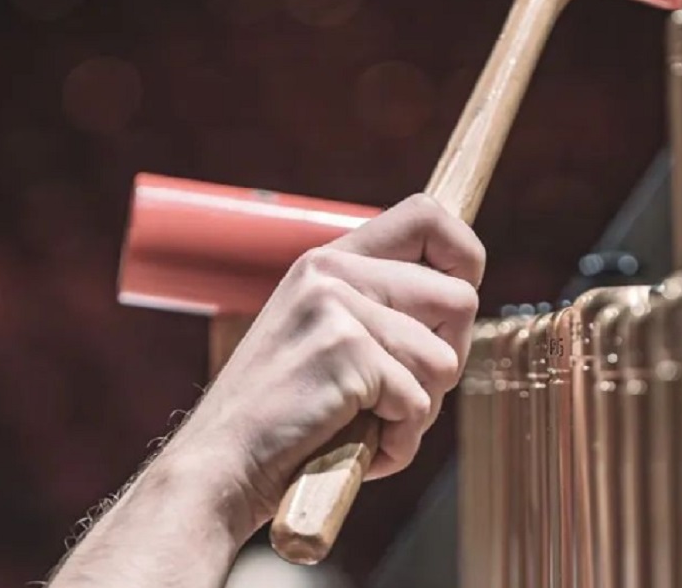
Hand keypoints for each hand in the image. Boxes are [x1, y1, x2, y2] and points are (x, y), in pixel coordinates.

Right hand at [171, 193, 485, 536]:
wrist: (216, 466)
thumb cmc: (281, 415)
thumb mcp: (321, 335)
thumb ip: (378, 307)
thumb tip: (461, 298)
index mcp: (329, 260)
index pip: (426, 216)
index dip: (464, 254)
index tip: (458, 301)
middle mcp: (332, 272)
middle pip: (458, 299)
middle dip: (447, 359)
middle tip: (400, 395)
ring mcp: (337, 310)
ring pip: (444, 360)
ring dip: (419, 411)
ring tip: (367, 424)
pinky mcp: (345, 354)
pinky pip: (418, 404)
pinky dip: (396, 443)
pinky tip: (352, 446)